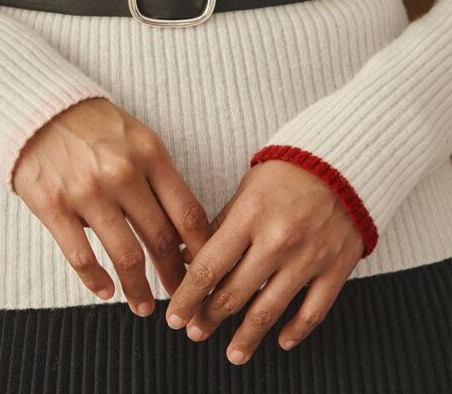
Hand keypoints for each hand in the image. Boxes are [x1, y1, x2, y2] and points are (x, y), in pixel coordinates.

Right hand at [13, 97, 213, 315]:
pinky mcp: (53, 205)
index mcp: (150, 154)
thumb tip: (179, 229)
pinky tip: (105, 291)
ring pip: (126, 255)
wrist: (37, 106)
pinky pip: (81, 256)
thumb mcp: (136, 137)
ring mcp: (87, 191)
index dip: (201, 250)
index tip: (206, 270)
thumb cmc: (92, 124)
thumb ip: (158, 177)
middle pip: (162, 239)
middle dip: (176, 276)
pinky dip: (96, 281)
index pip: (188, 212)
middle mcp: (123, 173)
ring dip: (138, 288)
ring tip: (144, 305)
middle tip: (181, 296)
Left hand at [166, 159, 364, 363]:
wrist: (340, 164)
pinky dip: (296, 331)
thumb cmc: (286, 174)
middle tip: (196, 331)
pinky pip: (313, 311)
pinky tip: (280, 340)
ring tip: (232, 352)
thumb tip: (186, 257)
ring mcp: (308, 257)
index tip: (176, 316)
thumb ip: (216, 227)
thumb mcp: (244, 192)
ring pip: (269, 310)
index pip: (207, 268)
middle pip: (234, 294)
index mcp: (248, 217)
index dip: (187, 298)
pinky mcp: (335, 268)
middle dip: (209, 318)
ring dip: (246, 336)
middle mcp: (276, 241)